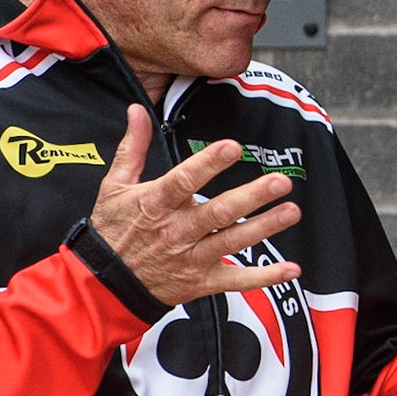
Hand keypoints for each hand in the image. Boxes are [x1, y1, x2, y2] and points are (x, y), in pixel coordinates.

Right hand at [89, 105, 301, 307]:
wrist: (105, 284)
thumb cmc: (114, 231)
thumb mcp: (115, 187)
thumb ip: (132, 148)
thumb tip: (137, 111)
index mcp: (156, 204)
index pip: (184, 180)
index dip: (209, 164)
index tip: (232, 147)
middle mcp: (177, 231)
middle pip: (218, 212)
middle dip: (251, 197)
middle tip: (280, 182)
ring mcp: (191, 258)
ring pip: (232, 242)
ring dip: (264, 227)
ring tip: (290, 211)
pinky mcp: (201, 281)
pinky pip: (236, 279)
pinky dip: (265, 276)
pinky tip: (290, 268)